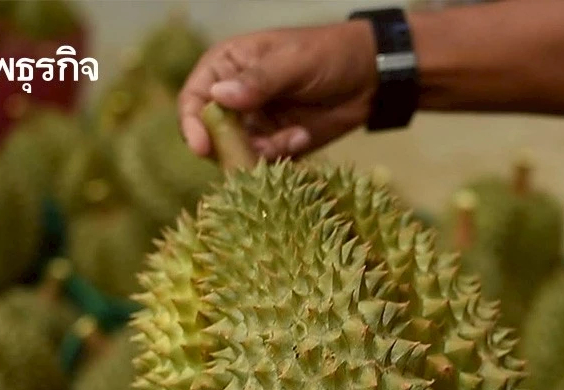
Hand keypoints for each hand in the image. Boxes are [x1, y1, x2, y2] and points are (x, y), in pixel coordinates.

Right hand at [178, 21, 376, 160]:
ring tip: (294, 137)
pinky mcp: (276, 143)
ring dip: (262, 153)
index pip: (194, 98)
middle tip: (261, 148)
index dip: (192, 124)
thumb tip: (218, 96)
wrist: (371, 76)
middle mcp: (235, 97)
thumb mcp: (294, 62)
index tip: (203, 147)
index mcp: (227, 66)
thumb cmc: (329, 55)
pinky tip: (302, 137)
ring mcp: (255, 122)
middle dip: (231, 147)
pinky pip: (264, 161)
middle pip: (211, 134)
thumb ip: (258, 81)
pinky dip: (280, 156)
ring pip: (238, 153)